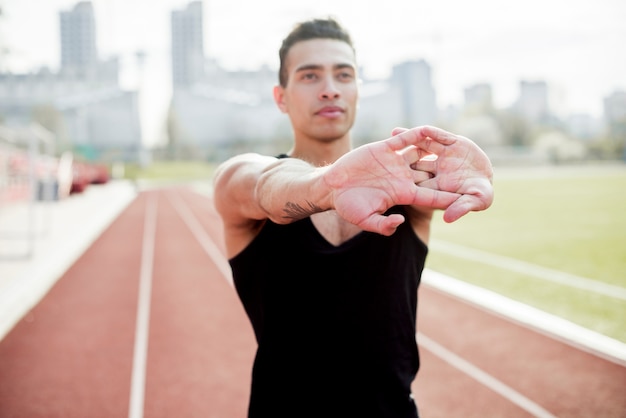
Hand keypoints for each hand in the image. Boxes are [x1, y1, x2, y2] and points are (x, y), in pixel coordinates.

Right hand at [324, 129, 462, 234]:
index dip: (448, 197)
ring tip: (457, 141)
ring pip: (420, 153)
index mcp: (402, 194)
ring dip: (436, 148)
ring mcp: (394, 162)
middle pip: (431, 173)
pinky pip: (404, 140)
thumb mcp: (366, 220)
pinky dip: (415, 134)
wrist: (333, 187)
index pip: (430, 196)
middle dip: (449, 171)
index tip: (465, 199)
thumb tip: (400, 222)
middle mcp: (403, 177)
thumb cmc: (348, 206)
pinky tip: (429, 128)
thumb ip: (382, 225)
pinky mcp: (384, 149)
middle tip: (472, 168)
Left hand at [391, 126, 493, 222]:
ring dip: (409, 139)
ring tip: (392, 133)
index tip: (387, 182)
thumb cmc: (481, 195)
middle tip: (380, 155)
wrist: (489, 178)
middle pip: (414, 163)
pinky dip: (431, 132)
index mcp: (437, 185)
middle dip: (398, 159)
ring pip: (423, 146)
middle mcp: (437, 169)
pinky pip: (440, 136)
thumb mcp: (475, 202)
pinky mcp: (453, 143)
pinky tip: (421, 128)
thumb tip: (447, 219)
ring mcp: (444, 155)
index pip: (418, 184)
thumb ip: (461, 209)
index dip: (403, 182)